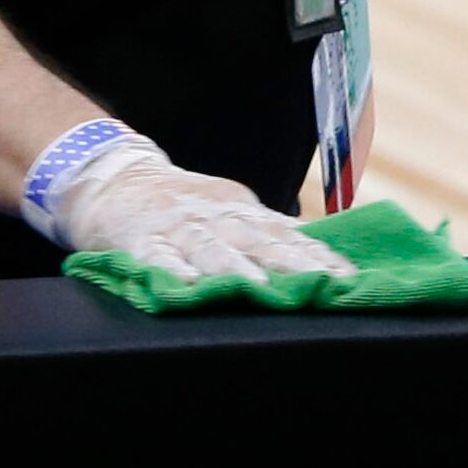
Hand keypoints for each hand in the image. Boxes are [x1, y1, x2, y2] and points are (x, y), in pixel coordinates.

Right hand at [46, 136, 355, 283]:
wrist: (117, 180)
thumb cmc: (185, 205)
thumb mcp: (232, 212)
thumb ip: (271, 234)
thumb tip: (324, 256)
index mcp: (243, 211)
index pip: (290, 234)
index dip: (320, 255)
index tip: (350, 276)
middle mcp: (218, 217)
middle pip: (260, 240)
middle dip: (294, 262)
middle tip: (323, 282)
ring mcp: (179, 227)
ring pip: (211, 248)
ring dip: (236, 267)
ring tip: (260, 287)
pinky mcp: (141, 241)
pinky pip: (157, 257)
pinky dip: (171, 269)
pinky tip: (184, 284)